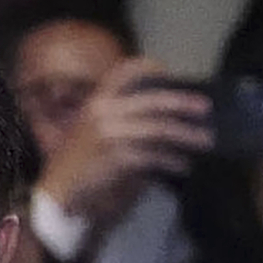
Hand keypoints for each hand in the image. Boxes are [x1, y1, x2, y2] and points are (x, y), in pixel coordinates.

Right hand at [35, 59, 211, 226]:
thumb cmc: (73, 166)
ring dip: (186, 135)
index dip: (149, 68)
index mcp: (95, 102)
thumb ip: (115, 119)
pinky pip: (154, 156)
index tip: (169, 74)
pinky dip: (172, 160)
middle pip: (153, 101)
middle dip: (182, 103)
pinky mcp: (119, 158)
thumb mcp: (88, 132)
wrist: (56, 195)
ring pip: (160, 129)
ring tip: (205, 141)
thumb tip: (156, 117)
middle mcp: (103, 112)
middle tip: (205, 108)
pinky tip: (183, 165)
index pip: (124, 71)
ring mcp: (112, 134)